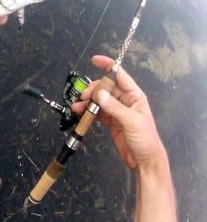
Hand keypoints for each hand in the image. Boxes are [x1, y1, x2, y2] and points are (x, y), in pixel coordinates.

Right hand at [71, 55, 166, 171]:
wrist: (144, 161)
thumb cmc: (144, 139)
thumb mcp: (131, 121)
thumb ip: (114, 107)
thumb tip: (99, 94)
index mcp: (134, 96)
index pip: (120, 76)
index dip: (108, 66)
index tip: (94, 60)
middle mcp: (125, 101)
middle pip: (106, 88)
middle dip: (93, 90)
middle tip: (82, 97)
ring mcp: (117, 111)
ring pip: (99, 100)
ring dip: (88, 102)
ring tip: (77, 107)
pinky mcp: (111, 122)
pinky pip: (97, 112)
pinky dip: (88, 112)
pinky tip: (80, 113)